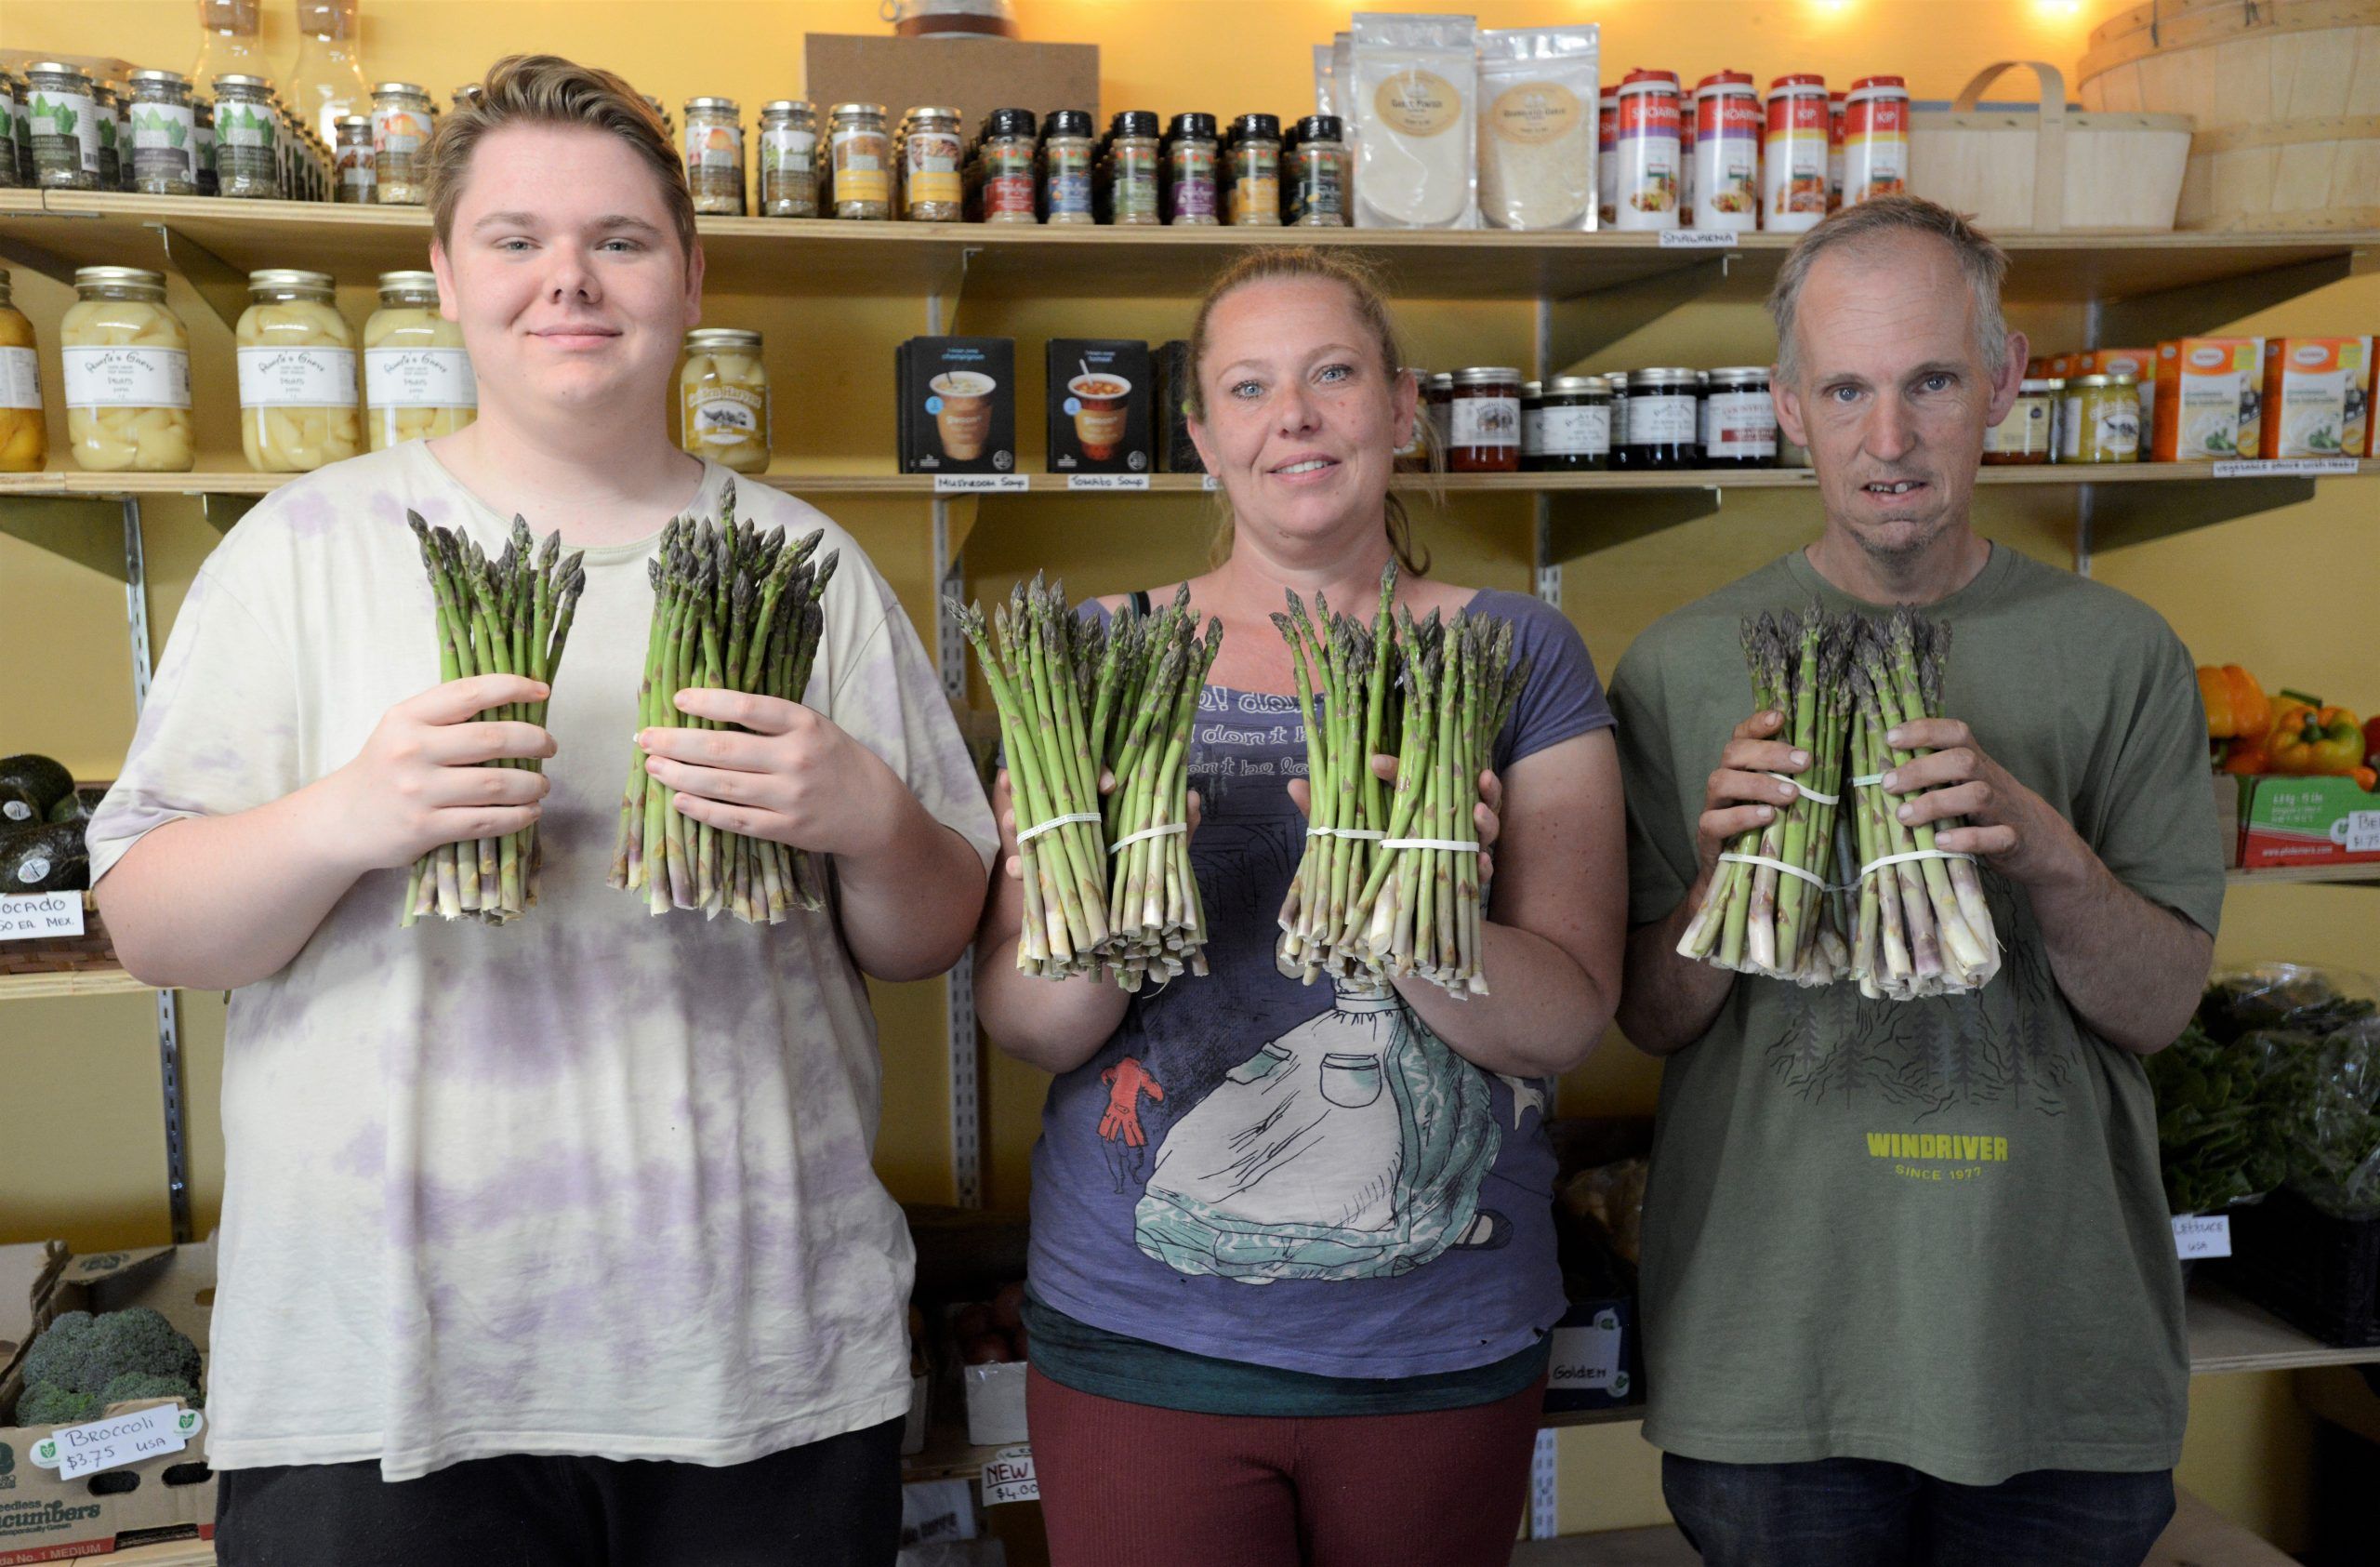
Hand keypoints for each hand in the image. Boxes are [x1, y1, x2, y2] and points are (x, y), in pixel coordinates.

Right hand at [311, 675, 552, 871]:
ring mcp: (418, 791)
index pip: (469, 693)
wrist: (342, 820)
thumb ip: (447, 717)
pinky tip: (530, 812)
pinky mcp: (425, 827)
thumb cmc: (385, 769)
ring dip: (532, 784)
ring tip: (542, 785)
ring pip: (496, 784)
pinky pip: (486, 820)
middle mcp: (411, 750)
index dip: (512, 687)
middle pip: (492, 739)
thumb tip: (515, 707)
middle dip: (534, 741)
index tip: (542, 691)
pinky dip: (518, 816)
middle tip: (550, 747)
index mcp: (407, 717)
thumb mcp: (403, 730)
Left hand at [638, 689, 906, 857]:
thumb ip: (771, 720)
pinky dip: (703, 810)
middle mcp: (797, 759)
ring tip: (652, 766)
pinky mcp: (784, 829)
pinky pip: (735, 819)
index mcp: (805, 725)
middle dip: (676, 743)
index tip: (677, 699)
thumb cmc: (834, 760)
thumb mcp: (814, 727)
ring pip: (722, 786)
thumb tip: (707, 710)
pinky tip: (679, 798)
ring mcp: (789, 798)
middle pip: (723, 750)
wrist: (873, 811)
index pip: (748, 708)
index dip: (708, 702)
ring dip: (680, 775)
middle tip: (644, 737)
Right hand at [990, 768, 1202, 881]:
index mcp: (1104, 806)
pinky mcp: (1046, 877)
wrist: (1133, 927)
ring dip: (1016, 821)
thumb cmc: (1150, 872)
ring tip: (1012, 822)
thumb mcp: (1167, 847)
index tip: (1096, 779)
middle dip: (1029, 786)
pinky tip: (1015, 867)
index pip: (1088, 777)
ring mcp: (1056, 847)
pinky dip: (1018, 867)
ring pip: (1028, 826)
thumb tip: (1191, 797)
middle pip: (1046, 796)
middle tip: (1013, 780)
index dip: (1085, 770)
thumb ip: (1180, 825)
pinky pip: (1026, 869)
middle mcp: (1076, 821)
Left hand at [1289, 756, 1503, 886]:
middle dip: (1477, 783)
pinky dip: (1483, 867)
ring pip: (1485, 829)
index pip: (1417, 776)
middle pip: (1468, 794)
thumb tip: (1293, 784)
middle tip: (1478, 776)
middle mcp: (1444, 821)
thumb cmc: (1369, 865)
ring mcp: (1460, 849)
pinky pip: (1482, 872)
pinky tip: (1482, 863)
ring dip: (1487, 819)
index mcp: (1417, 804)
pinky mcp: (1467, 881)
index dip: (1397, 767)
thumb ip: (1326, 815)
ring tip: (1479, 814)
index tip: (1376, 762)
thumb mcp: (1348, 838)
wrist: (1393, 921)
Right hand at [1694, 709, 1807, 887]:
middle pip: (1733, 752)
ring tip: (1791, 795)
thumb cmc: (1769, 831)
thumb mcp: (1785, 803)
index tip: (1781, 717)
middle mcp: (1723, 781)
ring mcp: (1712, 806)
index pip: (1742, 735)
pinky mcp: (1706, 833)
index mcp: (1741, 768)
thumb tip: (1830, 761)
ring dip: (1759, 784)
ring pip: (1721, 781)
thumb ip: (1796, 781)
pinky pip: (1715, 819)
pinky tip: (1767, 817)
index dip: (1757, 723)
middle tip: (1804, 762)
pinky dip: (1742, 816)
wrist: (1741, 875)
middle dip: (1769, 753)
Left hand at [1881, 717, 2082, 887]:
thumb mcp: (1969, 787)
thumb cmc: (1992, 812)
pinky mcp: (2013, 841)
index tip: (1891, 738)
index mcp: (1979, 765)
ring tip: (1905, 816)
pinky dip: (1966, 839)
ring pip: (1976, 795)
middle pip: (1962, 761)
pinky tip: (1940, 842)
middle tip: (1889, 784)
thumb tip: (1883, 771)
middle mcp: (1992, 781)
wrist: (2046, 845)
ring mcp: (2005, 811)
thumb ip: (1938, 777)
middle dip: (1922, 769)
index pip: (1957, 734)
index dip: (1925, 730)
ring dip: (1935, 803)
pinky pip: (1995, 837)